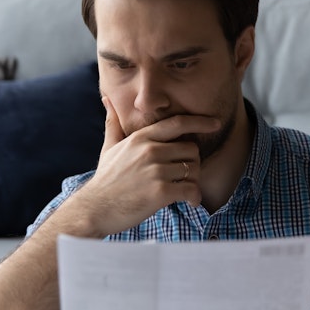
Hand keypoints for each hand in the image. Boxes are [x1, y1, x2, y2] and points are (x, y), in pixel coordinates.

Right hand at [69, 96, 220, 235]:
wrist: (95, 209)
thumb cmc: (105, 180)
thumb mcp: (109, 147)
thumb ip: (113, 123)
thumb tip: (107, 100)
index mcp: (141, 138)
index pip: (177, 124)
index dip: (199, 122)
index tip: (215, 123)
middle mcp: (150, 151)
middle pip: (191, 149)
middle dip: (192, 163)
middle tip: (184, 176)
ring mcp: (155, 171)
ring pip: (193, 170)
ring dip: (193, 181)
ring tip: (184, 190)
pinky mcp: (160, 192)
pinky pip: (191, 190)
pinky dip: (195, 197)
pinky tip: (191, 202)